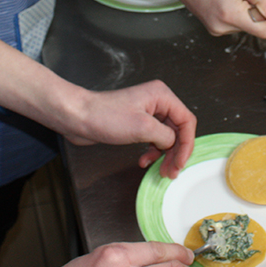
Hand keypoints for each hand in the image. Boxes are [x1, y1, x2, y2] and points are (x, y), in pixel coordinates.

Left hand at [66, 80, 196, 178]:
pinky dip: (152, 151)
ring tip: (160, 169)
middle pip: (178, 129)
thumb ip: (165, 136)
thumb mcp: (142, 128)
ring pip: (166, 136)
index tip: (181, 161)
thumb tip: (172, 143)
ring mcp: (147, 112)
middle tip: (172, 171)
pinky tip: (144, 160)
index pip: (186, 120)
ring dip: (164, 154)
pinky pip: (154, 139)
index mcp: (161, 96)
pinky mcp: (137, 122)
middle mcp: (157, 101)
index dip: (187, 143)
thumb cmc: (104, 116)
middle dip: (176, 152)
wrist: (78, 117)